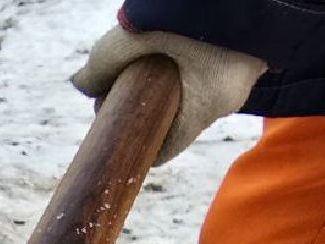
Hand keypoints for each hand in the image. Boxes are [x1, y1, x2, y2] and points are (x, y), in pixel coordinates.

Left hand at [72, 25, 265, 164]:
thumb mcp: (134, 36)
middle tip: (121, 77)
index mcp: (208, 106)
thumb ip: (102, 63)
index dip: (134, 141)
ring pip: (189, 92)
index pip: (165, 149)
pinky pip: (207, 70)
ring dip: (163, 79)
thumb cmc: (190, 9)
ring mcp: (242, 77)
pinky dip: (183, 61)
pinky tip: (171, 38)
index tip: (115, 121)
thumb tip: (80, 85)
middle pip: (173, 119)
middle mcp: (230, 98)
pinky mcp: (244, 54)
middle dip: (144, 104)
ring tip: (146, 50)